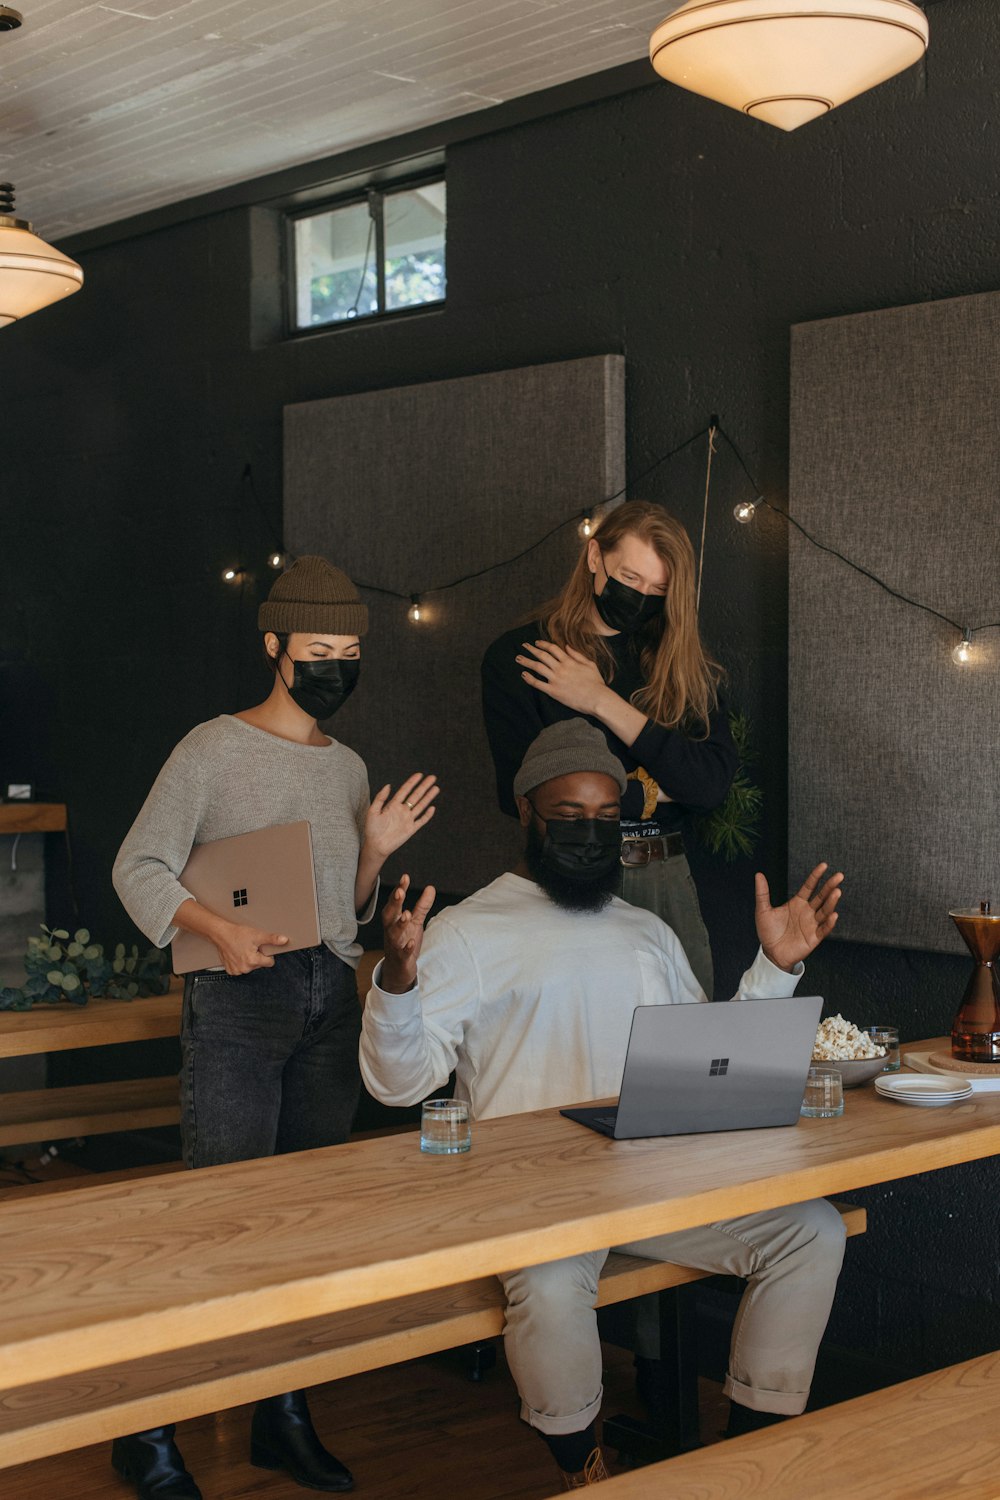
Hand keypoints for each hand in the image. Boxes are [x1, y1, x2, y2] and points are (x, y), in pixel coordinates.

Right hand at [214, 922, 288, 975]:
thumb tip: (284, 940)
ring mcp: (236, 971)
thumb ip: (272, 939)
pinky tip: (237, 954)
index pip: (269, 962)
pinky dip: (240, 962)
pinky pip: (240, 968)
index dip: (267, 954)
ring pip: (250, 967)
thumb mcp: (257, 935)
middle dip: (257, 956)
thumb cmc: (238, 934)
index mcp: (252, 961)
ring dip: (248, 960)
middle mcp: (244, 969)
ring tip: (243, 949)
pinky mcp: (230, 970)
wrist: (221, 934)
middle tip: (250, 947)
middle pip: (259, 965)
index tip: (260, 948)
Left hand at [364, 773, 438, 858]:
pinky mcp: (411, 829)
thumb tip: (388, 785)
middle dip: (424, 786)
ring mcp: (408, 819)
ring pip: (421, 806)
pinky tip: (432, 808)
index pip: (405, 790)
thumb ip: (380, 798)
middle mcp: (402, 810)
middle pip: (416, 796)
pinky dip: (427, 815)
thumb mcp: (372, 811)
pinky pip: (421, 821)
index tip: (419, 774)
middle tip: (432, 777)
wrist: (376, 845)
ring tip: (436, 788)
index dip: (412, 782)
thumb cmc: (372, 829)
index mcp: (393, 805)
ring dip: (428, 797)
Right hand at [380, 874, 435, 993]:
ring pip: (394, 934)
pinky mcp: (401, 958)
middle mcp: (391, 930)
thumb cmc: (404, 940)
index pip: (395, 902)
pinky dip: (406, 948)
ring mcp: (395, 945)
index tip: (405, 877)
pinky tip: (411, 942)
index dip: (399, 889)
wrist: (398, 968)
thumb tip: (431, 887)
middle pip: (390, 915)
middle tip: (400, 892)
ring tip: (406, 914)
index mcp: (393, 920)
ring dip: (399, 924)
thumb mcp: (415, 922)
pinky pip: (402, 953)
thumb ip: (422, 906)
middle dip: (394, 903)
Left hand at [515, 641, 607, 714]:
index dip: (543, 644)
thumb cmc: (596, 682)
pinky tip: (523, 674)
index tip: (536, 642)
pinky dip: (529, 679)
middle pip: (542, 655)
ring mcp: (556, 679)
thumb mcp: (589, 664)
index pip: (553, 648)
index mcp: (569, 661)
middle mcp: (560, 668)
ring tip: (518, 658)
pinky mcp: (553, 691)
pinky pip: (538, 684)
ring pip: (537, 667)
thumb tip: (567, 646)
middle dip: (532, 649)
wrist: (597, 698)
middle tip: (523, 646)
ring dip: (526, 661)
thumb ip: (577, 654)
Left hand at [755, 863, 842, 971]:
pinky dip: (829, 923)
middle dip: (830, 886)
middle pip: (821, 897)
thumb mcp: (763, 910)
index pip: (809, 886)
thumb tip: (758, 874)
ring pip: (825, 911)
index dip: (816, 876)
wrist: (771, 953)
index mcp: (797, 903)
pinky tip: (834, 915)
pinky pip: (823, 929)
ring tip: (837, 892)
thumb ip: (762, 893)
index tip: (824, 865)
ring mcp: (812, 924)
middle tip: (839, 876)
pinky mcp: (814, 938)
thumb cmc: (768, 932)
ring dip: (831, 902)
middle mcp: (807, 912)